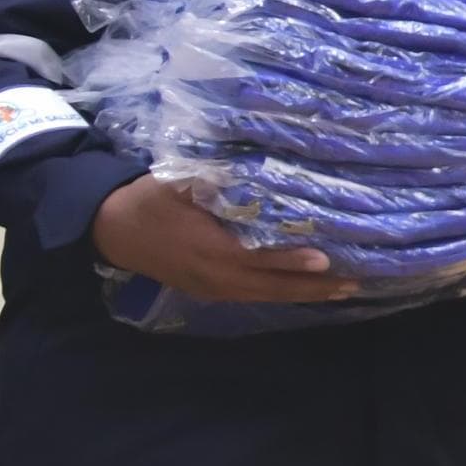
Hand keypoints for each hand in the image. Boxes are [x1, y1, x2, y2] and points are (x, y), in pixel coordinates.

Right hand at [89, 174, 351, 303]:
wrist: (111, 231)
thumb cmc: (147, 202)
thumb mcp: (173, 184)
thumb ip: (211, 180)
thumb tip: (249, 168)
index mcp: (207, 249)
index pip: (256, 257)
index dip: (289, 260)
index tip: (324, 259)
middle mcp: (215, 276)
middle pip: (271, 287)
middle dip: (313, 287)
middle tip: (355, 284)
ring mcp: (213, 288)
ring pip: (266, 296)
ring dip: (305, 295)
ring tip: (344, 291)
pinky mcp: (210, 291)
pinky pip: (253, 296)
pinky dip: (282, 294)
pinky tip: (307, 292)